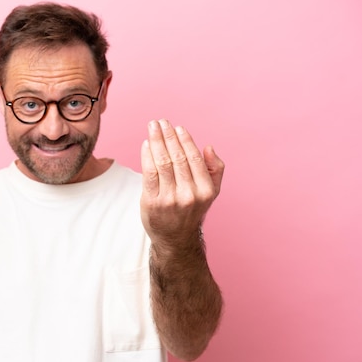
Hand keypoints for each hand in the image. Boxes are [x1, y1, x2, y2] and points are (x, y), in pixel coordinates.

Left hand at [140, 119, 223, 244]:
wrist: (175, 238)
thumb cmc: (192, 209)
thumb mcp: (211, 193)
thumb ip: (214, 169)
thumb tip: (208, 147)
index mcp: (205, 191)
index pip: (194, 158)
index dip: (185, 140)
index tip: (177, 127)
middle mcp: (189, 195)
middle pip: (177, 158)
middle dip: (168, 136)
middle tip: (161, 122)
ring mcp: (169, 199)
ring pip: (162, 163)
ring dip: (156, 141)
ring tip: (152, 127)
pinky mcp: (152, 202)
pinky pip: (149, 173)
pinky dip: (146, 156)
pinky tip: (146, 144)